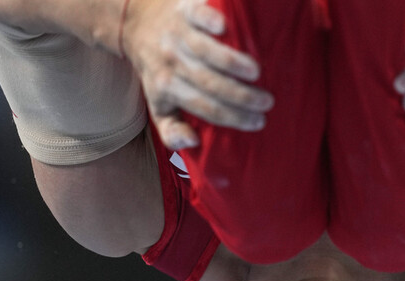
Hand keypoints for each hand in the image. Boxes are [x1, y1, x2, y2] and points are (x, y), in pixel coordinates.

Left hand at [122, 0, 273, 147]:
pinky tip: (226, 29)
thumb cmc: (158, 70)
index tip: (258, 122)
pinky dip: (210, 21)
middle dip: (241, 95)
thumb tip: (193, 143)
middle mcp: (172, 61)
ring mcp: (178, 34)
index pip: (206, 108)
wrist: (138, 27)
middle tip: (267, 102)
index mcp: (168, 88)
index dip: (234, 117)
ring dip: (233, 62)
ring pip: (206, 51)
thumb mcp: (159, 106)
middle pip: (210, 83)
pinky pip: (198, 15)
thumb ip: (172, 132)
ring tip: (257, 73)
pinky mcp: (185, 10)